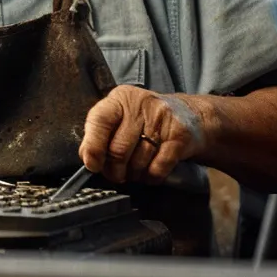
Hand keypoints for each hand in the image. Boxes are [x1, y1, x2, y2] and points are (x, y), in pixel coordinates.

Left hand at [79, 85, 206, 184]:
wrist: (190, 116)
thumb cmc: (146, 120)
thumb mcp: (121, 117)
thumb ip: (101, 133)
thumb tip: (86, 157)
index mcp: (120, 99)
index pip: (100, 120)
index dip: (93, 146)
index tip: (92, 165)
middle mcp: (140, 104)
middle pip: (118, 148)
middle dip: (114, 170)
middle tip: (116, 175)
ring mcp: (162, 119)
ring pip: (138, 161)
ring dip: (133, 175)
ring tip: (134, 172)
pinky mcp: (179, 136)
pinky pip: (158, 168)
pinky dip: (151, 177)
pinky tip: (150, 173)